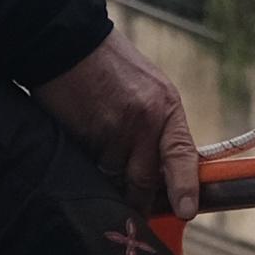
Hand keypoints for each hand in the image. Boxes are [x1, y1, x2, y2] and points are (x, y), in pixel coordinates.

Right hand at [37, 33, 201, 219]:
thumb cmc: (107, 66)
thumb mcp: (146, 90)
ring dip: (106, 182)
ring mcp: (113, 132)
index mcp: (165, 108)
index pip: (182, 156)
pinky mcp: (85, 138)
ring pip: (112, 179)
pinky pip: (88, 170)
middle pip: (142, 181)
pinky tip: (81, 148)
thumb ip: (156, 127)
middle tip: (130, 210)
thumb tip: (159, 171)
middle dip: (135, 201)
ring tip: (96, 160)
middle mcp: (144, 122)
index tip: (186, 211)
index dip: (184, 187)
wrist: (67, 42)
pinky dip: (86, 169)